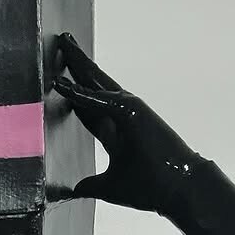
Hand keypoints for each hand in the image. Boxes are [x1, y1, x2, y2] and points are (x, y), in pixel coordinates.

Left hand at [53, 33, 200, 216]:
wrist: (177, 191)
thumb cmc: (151, 188)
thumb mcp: (110, 186)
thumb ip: (92, 184)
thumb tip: (75, 189)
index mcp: (116, 130)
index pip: (88, 106)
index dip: (73, 91)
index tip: (57, 78)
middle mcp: (121, 115)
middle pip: (92, 85)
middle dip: (75, 65)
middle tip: (61, 43)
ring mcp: (127, 110)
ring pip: (97, 81)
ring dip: (78, 63)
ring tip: (64, 44)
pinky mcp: (131, 111)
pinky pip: (99, 99)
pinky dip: (80, 93)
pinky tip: (61, 84)